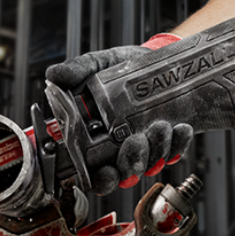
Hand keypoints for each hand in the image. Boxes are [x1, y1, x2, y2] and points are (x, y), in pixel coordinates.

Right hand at [44, 35, 192, 194]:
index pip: (94, 172)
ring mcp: (147, 146)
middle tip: (136, 141)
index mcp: (96, 139)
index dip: (101, 179)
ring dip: (157, 150)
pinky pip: (176, 151)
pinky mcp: (170, 140)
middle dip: (132, 163)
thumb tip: (53, 75)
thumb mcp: (98, 64)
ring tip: (160, 127)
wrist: (156, 56)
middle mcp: (121, 148)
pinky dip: (179, 143)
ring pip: (152, 164)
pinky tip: (180, 128)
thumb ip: (77, 70)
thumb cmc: (122, 66)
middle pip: (125, 173)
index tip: (108, 172)